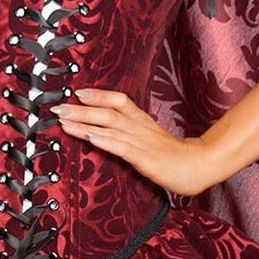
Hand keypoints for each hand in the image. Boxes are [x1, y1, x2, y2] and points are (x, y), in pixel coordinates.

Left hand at [50, 87, 215, 196]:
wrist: (200, 166)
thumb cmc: (173, 155)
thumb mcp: (150, 139)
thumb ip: (131, 135)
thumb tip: (107, 132)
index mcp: (142, 122)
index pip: (120, 101)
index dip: (99, 95)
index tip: (77, 92)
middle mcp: (140, 128)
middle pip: (108, 112)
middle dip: (81, 109)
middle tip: (57, 107)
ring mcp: (143, 142)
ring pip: (110, 127)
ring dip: (85, 122)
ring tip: (64, 120)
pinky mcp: (146, 159)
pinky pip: (122, 147)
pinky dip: (105, 141)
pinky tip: (90, 137)